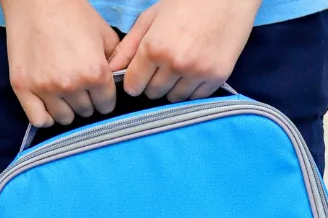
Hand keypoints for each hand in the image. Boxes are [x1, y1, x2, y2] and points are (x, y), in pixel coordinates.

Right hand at [1, 0, 118, 126]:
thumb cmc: (72, 13)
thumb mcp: (105, 34)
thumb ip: (118, 63)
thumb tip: (123, 84)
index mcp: (95, 74)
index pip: (106, 106)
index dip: (104, 97)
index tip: (97, 87)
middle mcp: (71, 84)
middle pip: (86, 112)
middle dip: (86, 100)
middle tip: (78, 83)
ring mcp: (45, 87)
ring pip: (65, 118)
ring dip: (67, 108)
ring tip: (63, 90)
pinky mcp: (22, 86)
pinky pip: (38, 119)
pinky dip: (45, 116)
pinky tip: (49, 105)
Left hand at [109, 0, 261, 101]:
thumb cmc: (186, 3)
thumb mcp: (152, 18)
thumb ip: (130, 46)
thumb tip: (111, 68)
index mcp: (154, 47)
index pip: (134, 85)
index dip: (134, 82)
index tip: (139, 76)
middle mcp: (174, 64)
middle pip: (154, 93)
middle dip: (153, 84)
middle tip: (161, 67)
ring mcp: (197, 73)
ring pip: (175, 98)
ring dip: (172, 88)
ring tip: (178, 68)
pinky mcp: (216, 78)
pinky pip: (196, 97)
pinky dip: (191, 89)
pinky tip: (193, 72)